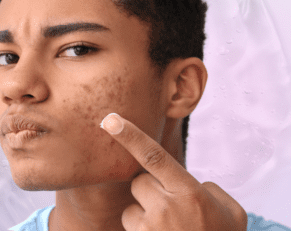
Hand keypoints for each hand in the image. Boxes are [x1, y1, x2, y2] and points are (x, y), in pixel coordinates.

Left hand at [100, 113, 247, 230]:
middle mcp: (166, 209)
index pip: (153, 156)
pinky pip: (131, 227)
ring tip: (168, 227)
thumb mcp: (231, 211)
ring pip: (131, 208)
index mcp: (189, 192)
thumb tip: (187, 182)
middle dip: (150, 188)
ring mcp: (150, 230)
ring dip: (144, 213)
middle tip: (170, 205)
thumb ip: (209, 189)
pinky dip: (142, 229)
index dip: (130, 136)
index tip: (110, 120)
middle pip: (139, 182)